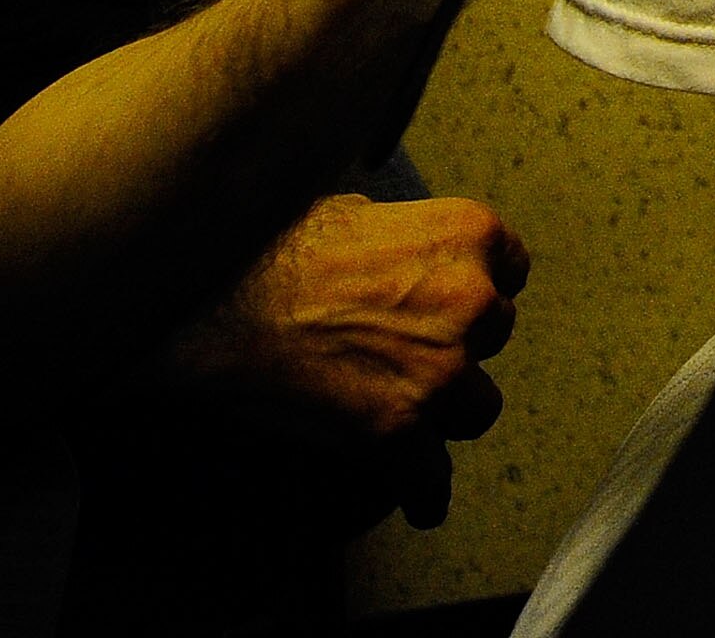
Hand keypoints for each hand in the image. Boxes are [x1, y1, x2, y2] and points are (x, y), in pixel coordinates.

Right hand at [162, 191, 527, 524]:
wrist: (204, 305)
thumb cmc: (267, 251)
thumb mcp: (356, 214)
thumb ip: (407, 237)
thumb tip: (412, 256)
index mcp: (466, 235)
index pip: (510, 272)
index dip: (475, 292)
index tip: (449, 310)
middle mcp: (470, 299)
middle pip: (492, 340)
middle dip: (454, 349)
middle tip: (398, 356)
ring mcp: (440, 369)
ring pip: (475, 409)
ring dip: (441, 415)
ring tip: (395, 414)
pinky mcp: (399, 430)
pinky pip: (433, 480)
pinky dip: (423, 493)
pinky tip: (417, 500)